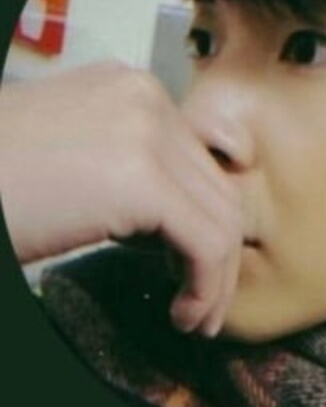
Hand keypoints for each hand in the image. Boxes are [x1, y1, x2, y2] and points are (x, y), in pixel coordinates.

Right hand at [0, 61, 241, 335]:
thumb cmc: (2, 178)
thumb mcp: (79, 156)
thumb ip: (133, 169)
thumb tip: (173, 222)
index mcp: (133, 91)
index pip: (199, 165)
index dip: (204, 223)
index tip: (191, 266)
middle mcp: (147, 100)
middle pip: (216, 190)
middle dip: (218, 256)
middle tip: (202, 303)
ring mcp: (146, 134)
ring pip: (222, 218)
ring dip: (216, 279)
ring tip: (195, 316)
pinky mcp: (141, 180)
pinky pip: (207, 242)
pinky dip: (206, 287)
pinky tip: (184, 313)